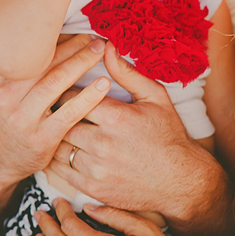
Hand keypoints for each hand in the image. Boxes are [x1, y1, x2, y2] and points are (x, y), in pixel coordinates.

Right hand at [0, 35, 110, 186]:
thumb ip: (7, 67)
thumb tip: (31, 37)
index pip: (27, 51)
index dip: (53, 38)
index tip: (73, 29)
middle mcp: (5, 95)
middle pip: (44, 62)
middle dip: (72, 45)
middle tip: (92, 35)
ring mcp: (22, 117)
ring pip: (56, 81)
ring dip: (81, 62)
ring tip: (99, 51)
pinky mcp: (41, 137)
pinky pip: (69, 112)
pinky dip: (89, 96)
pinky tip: (104, 84)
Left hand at [46, 43, 206, 216]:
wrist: (182, 182)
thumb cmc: (168, 135)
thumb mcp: (155, 98)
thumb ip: (127, 73)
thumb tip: (106, 47)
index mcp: (116, 117)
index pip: (73, 97)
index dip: (66, 92)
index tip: (65, 91)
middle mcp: (103, 144)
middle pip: (61, 121)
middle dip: (57, 114)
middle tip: (52, 109)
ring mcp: (97, 169)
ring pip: (57, 146)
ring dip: (54, 137)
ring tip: (54, 129)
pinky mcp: (93, 188)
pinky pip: (60, 171)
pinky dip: (56, 160)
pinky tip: (59, 151)